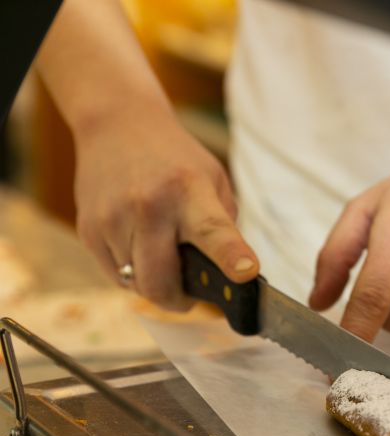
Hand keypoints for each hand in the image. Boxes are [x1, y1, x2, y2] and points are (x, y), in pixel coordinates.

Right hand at [72, 106, 258, 308]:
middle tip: (190, 296)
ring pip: (136, 285)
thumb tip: (231, 277)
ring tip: (162, 255)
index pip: (213, 231)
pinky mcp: (88, 230)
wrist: (118, 125)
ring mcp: (113, 220)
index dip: (231, 257)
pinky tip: (139, 247)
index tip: (246, 273)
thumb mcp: (214, 181)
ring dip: (154, 284)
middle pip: (161, 282)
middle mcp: (149, 206)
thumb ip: (224, 228)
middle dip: (179, 301)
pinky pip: (116, 276)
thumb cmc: (177, 161)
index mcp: (190, 191)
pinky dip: (132, 274)